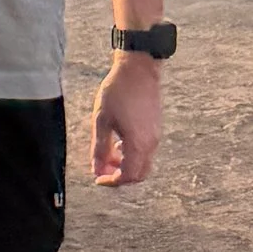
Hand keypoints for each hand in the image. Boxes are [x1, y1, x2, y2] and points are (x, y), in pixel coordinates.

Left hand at [91, 54, 160, 187]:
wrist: (138, 70)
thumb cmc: (117, 92)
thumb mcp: (101, 120)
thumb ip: (99, 148)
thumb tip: (96, 169)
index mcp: (138, 143)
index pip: (128, 175)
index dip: (112, 181)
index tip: (97, 178)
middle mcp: (151, 143)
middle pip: (139, 174)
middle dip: (120, 176)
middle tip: (102, 169)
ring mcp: (156, 136)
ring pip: (143, 163)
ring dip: (125, 165)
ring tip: (108, 153)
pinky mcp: (156, 128)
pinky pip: (146, 151)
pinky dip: (132, 155)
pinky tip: (118, 142)